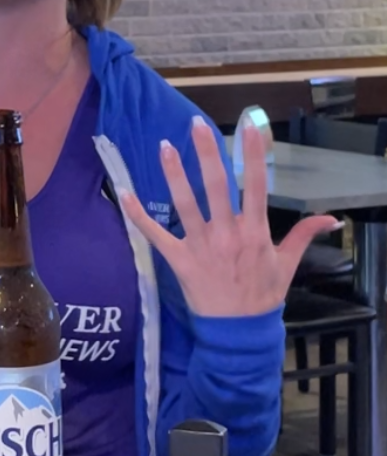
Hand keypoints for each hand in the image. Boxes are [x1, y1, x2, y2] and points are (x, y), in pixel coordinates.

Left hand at [118, 116, 341, 317]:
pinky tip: (125, 193)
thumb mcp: (287, 264)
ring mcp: (201, 245)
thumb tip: (330, 218)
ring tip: (165, 146)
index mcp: (255, 232)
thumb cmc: (262, 294)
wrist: (239, 330)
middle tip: (196, 125)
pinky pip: (155, 234)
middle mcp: (227, 233)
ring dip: (174, 174)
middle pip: (217, 186)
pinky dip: (138, 214)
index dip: (253, 156)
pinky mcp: (178, 259)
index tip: (251, 127)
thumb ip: (303, 235)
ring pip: (185, 203)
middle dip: (207, 154)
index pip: (255, 186)